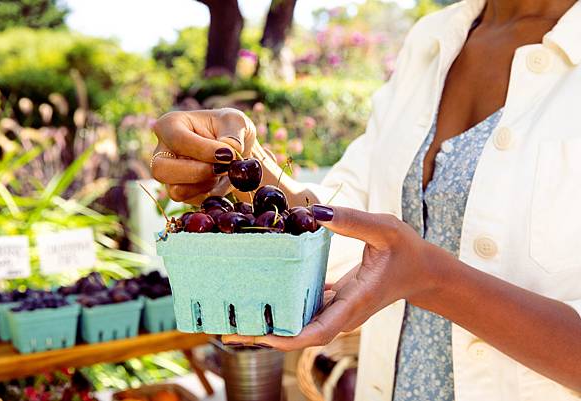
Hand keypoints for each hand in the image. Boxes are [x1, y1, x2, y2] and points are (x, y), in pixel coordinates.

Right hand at [151, 108, 256, 204]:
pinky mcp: (180, 192)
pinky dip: (211, 194)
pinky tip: (220, 181)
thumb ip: (233, 133)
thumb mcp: (236, 121)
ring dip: (206, 184)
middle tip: (222, 168)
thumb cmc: (229, 129)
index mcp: (170, 125)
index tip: (228, 155)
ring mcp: (169, 175)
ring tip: (222, 171)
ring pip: (176, 191)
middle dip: (197, 173)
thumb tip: (230, 149)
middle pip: (162, 170)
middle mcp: (162, 151)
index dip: (204, 150)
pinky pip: (192, 201)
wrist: (234, 151)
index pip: (178, 139)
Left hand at [223, 205, 440, 350]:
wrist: (423, 271)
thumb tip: (314, 213)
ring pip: (302, 327)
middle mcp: (343, 314)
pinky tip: (265, 299)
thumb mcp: (384, 229)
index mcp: (354, 303)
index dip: (288, 337)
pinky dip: (286, 310)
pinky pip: (308, 312)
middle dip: (268, 336)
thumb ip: (352, 221)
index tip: (260, 335)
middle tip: (230, 329)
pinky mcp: (337, 302)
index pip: (318, 331)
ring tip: (237, 318)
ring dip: (272, 326)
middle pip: (301, 335)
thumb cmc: (406, 251)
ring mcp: (339, 311)